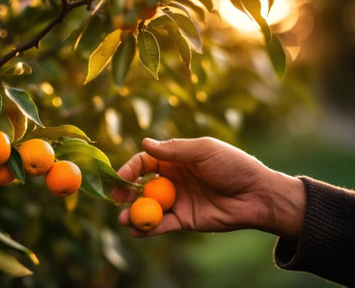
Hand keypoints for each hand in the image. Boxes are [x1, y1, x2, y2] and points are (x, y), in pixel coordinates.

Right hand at [112, 137, 305, 239]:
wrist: (258, 194)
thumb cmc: (234, 166)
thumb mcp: (204, 151)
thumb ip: (174, 149)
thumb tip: (144, 143)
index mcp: (176, 159)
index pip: (146, 162)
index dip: (131, 168)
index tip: (120, 177)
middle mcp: (173, 179)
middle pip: (142, 185)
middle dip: (126, 192)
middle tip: (115, 199)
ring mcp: (178, 200)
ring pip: (148, 207)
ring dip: (133, 213)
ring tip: (123, 219)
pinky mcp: (184, 220)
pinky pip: (161, 225)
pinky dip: (147, 228)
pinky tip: (136, 230)